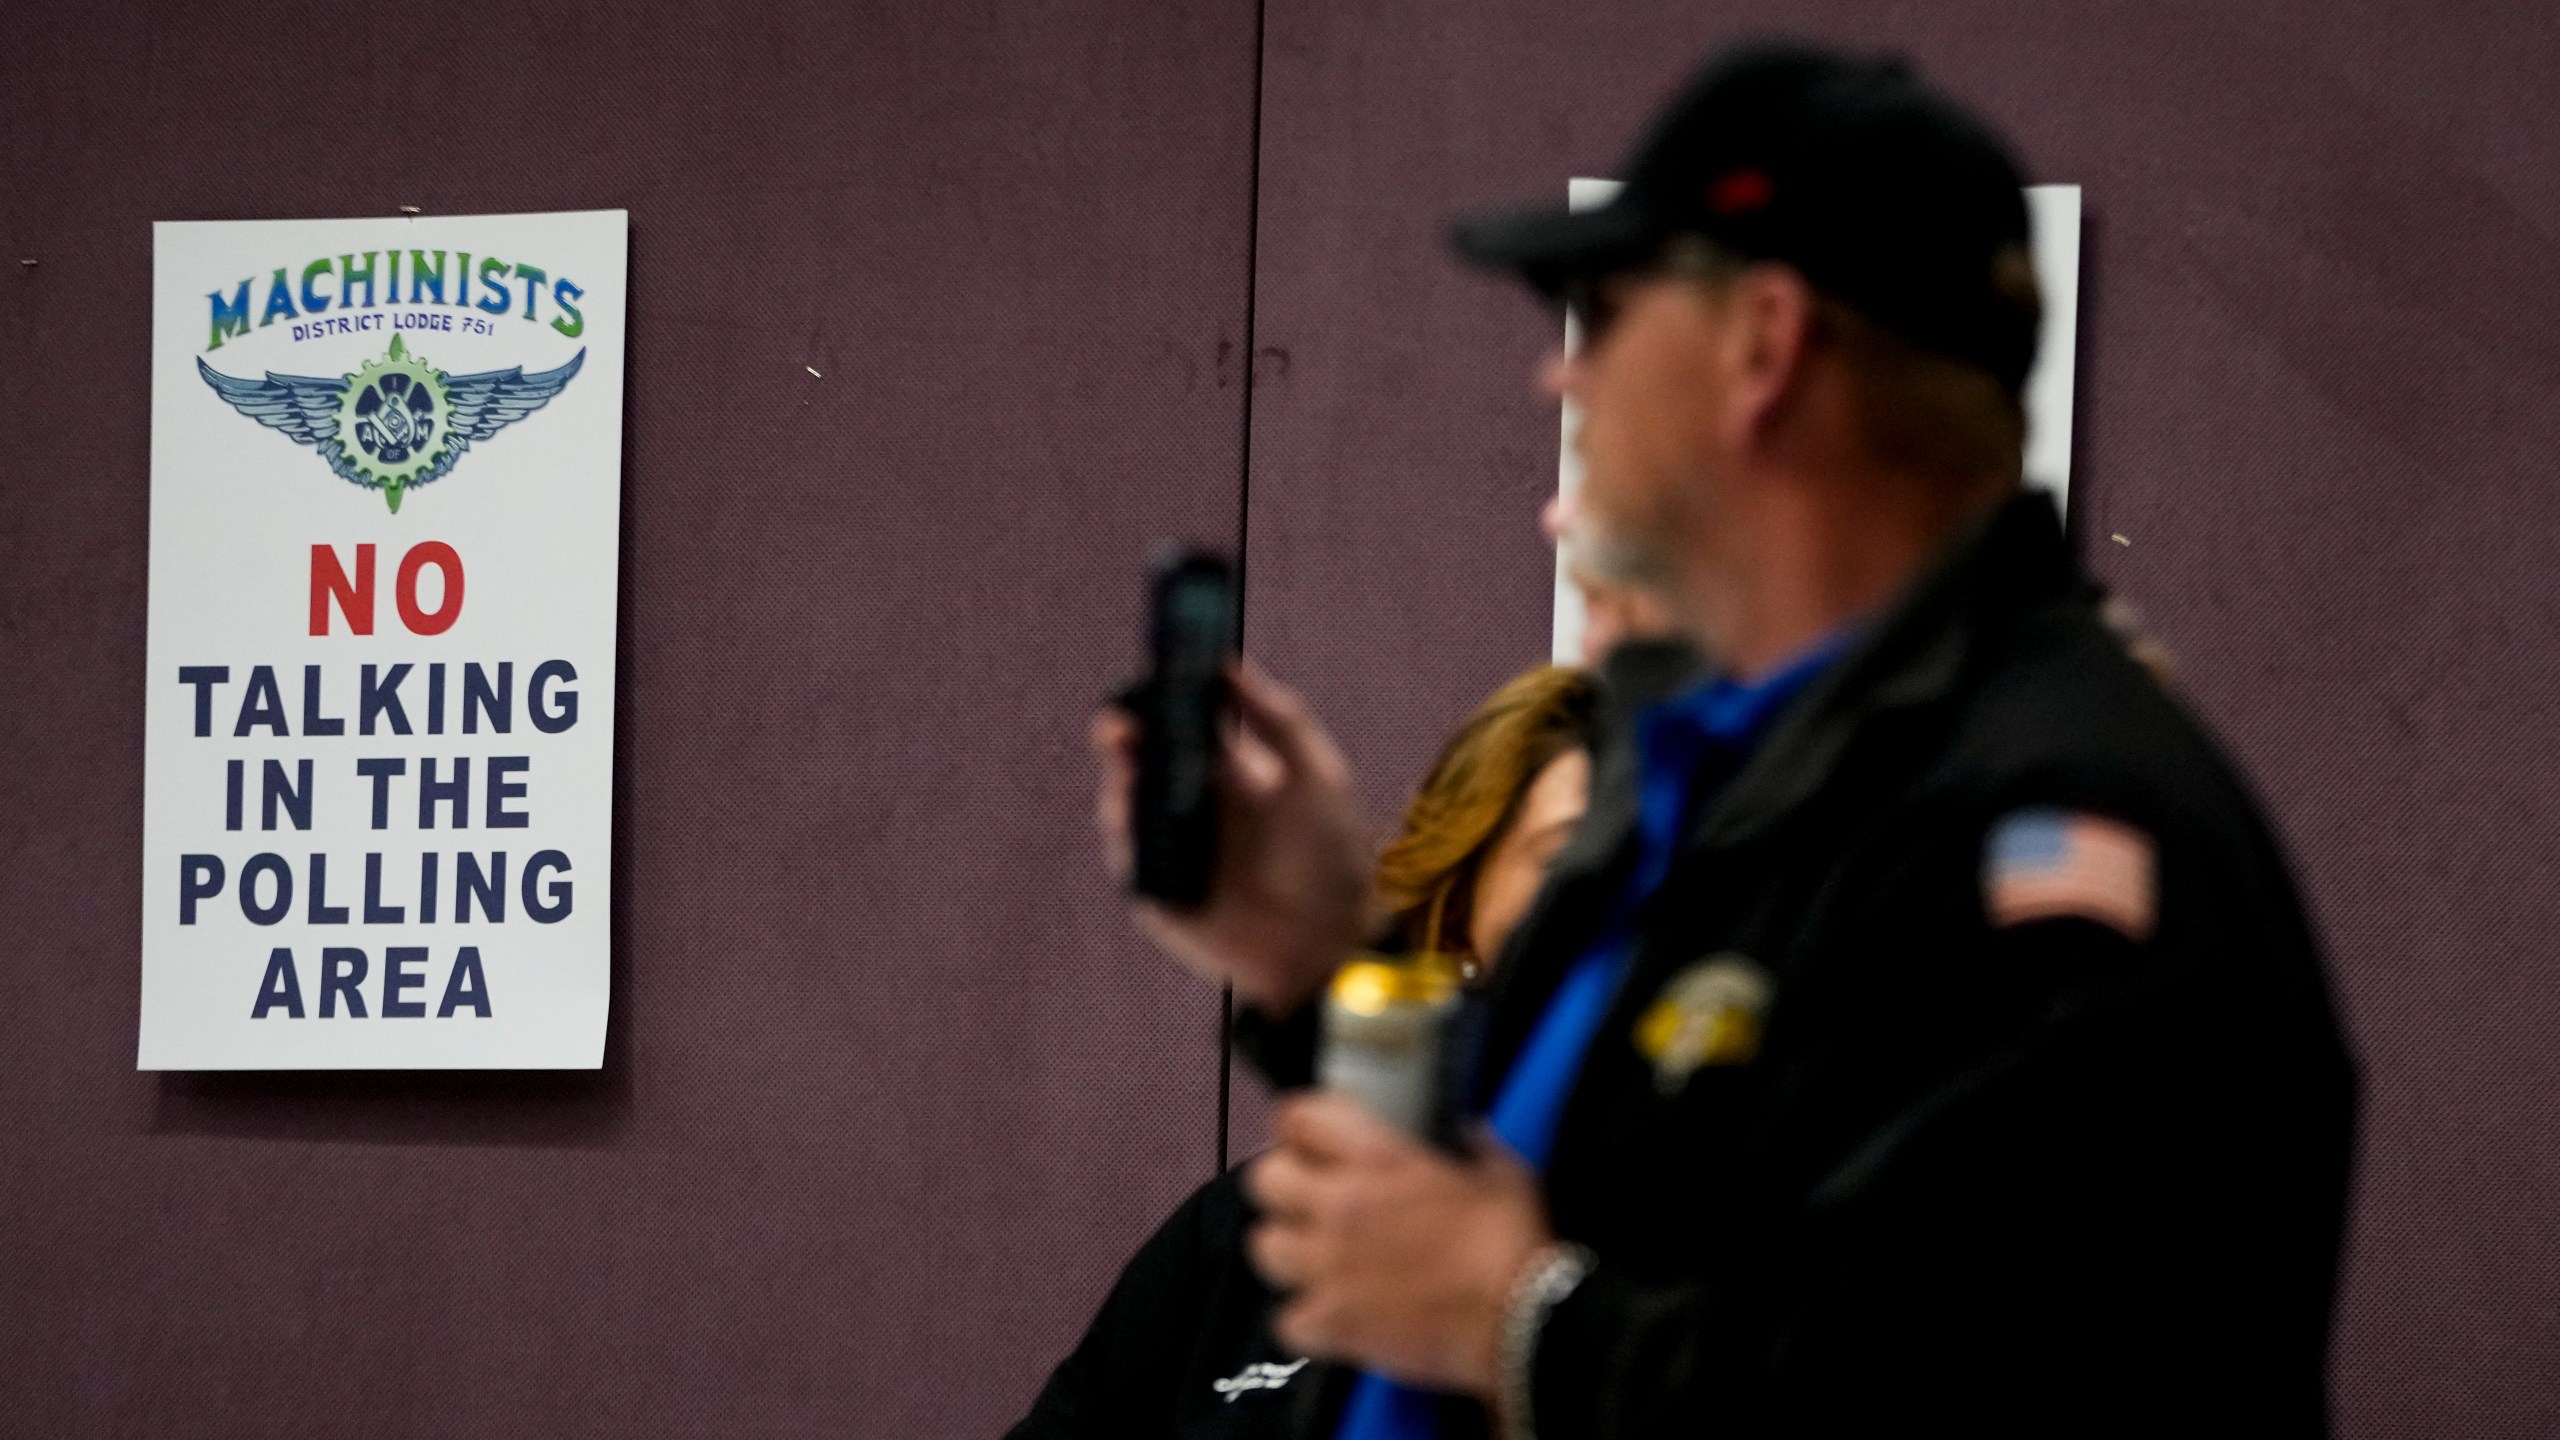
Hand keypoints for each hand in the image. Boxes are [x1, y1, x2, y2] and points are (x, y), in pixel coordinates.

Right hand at [1093, 660, 1371, 1013]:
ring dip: (1120, 779)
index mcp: (1233, 774)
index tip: (1151, 673)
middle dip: (1126, 736)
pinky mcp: (1157, 890)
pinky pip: (1129, 853)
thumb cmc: (1330, 858)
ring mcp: (1174, 847)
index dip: (1164, 697)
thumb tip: (1226, 664)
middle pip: (1146, 759)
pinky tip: (1129, 810)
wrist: (1329, 944)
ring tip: (1126, 760)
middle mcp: (1198, 806)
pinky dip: (1124, 831)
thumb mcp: (1315, 773)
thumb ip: (1276, 716)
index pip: (1185, 723)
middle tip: (1120, 721)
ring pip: (1128, 802)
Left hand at [1244, 1093, 1552, 1396]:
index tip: (1309, 1136)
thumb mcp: (1502, 1174)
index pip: (1298, 1117)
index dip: (1300, 1125)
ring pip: (1263, 1246)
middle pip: (1264, 1179)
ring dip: (1287, 1249)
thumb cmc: (1515, 1246)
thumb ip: (1475, 1147)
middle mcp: (1341, 1206)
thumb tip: (1468, 1133)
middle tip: (1310, 1196)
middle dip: (1284, 1185)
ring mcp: (1330, 1267)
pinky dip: (1305, 1320)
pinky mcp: (1334, 1324)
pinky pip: (1286, 1320)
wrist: (1524, 1322)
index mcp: (1377, 1158)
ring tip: (1315, 1256)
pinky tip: (1331, 1314)